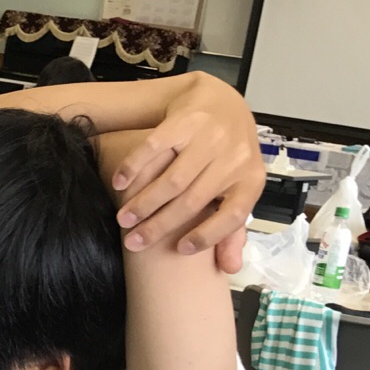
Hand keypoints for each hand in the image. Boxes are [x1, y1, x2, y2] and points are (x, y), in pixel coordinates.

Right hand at [111, 85, 262, 272]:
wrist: (221, 100)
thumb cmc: (226, 155)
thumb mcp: (236, 187)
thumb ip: (232, 228)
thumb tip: (229, 269)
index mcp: (251, 179)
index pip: (233, 215)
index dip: (207, 236)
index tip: (180, 248)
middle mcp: (235, 156)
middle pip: (193, 201)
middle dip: (159, 225)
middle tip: (134, 242)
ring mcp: (210, 136)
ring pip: (172, 179)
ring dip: (143, 202)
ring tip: (123, 218)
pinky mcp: (185, 120)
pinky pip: (154, 148)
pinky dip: (133, 167)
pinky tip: (119, 183)